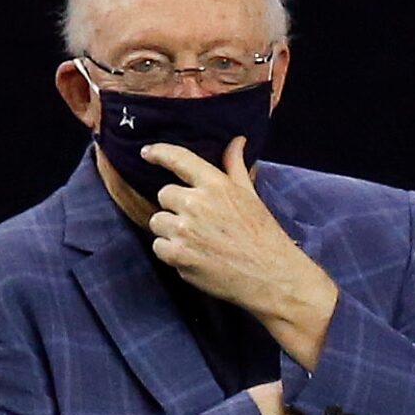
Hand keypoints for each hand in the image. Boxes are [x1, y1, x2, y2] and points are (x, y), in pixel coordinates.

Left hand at [143, 139, 339, 367]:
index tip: (146, 152)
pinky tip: (191, 256)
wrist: (268, 274)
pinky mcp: (178, 255)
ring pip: (158, 222)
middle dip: (174, 207)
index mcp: (216, 185)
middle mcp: (197, 204)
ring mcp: (185, 230)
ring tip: (194, 241)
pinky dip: (170, 252)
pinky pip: (158, 247)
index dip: (159, 152)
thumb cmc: (261, 234)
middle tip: (196, 221)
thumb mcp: (249, 195)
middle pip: (164, 195)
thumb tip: (236, 141)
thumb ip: (235, 167)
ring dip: (169, 230)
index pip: (179, 160)